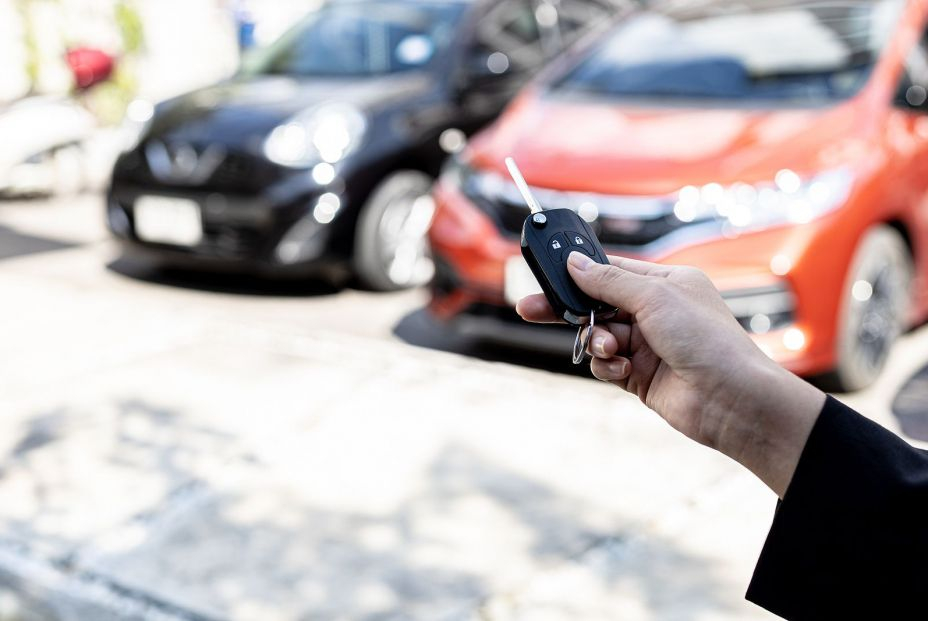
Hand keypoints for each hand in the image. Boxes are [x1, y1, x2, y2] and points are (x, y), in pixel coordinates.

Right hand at [517, 252, 825, 497]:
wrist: (732, 400)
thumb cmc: (707, 341)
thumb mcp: (655, 298)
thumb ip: (609, 282)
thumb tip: (575, 263)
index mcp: (666, 284)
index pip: (612, 271)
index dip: (579, 274)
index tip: (547, 275)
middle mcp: (656, 312)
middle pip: (596, 304)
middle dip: (566, 309)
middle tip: (529, 309)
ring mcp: (647, 345)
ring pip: (598, 336)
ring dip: (596, 342)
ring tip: (611, 350)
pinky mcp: (640, 376)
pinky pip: (605, 364)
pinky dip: (606, 366)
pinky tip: (620, 369)